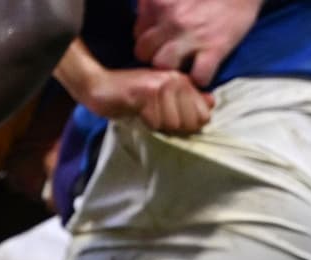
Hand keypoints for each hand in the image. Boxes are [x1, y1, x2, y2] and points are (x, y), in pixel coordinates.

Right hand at [82, 66, 213, 133]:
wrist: (100, 86)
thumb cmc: (128, 94)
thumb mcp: (161, 95)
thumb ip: (187, 98)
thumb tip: (210, 104)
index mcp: (183, 80)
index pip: (203, 115)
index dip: (186, 125)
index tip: (167, 119)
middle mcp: (177, 80)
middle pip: (189, 122)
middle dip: (172, 128)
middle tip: (154, 117)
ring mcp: (164, 85)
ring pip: (172, 124)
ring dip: (156, 125)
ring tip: (144, 113)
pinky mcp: (148, 93)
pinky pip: (156, 122)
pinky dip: (145, 123)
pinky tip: (136, 112)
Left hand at [134, 0, 256, 85]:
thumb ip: (154, 3)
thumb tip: (142, 11)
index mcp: (160, 3)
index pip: (138, 34)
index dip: (149, 40)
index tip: (160, 40)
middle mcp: (172, 20)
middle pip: (144, 53)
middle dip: (154, 56)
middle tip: (169, 56)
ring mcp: (193, 36)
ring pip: (163, 67)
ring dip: (171, 70)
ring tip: (182, 67)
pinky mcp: (216, 48)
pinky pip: (198, 77)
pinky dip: (200, 79)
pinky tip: (203, 72)